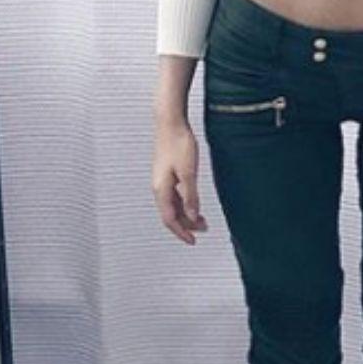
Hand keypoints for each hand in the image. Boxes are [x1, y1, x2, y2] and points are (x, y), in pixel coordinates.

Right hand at [152, 117, 208, 244]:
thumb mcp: (189, 172)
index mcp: (161, 189)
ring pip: (172, 205)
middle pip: (170, 214)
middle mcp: (158, 187)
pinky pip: (174, 195)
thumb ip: (190, 196)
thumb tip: (192, 215)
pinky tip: (193, 203)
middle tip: (203, 230)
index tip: (193, 241)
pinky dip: (184, 203)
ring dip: (186, 214)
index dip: (181, 232)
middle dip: (186, 225)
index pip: (169, 219)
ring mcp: (161, 180)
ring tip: (202, 220)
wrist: (170, 123)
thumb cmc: (178, 143)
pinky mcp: (166, 174)